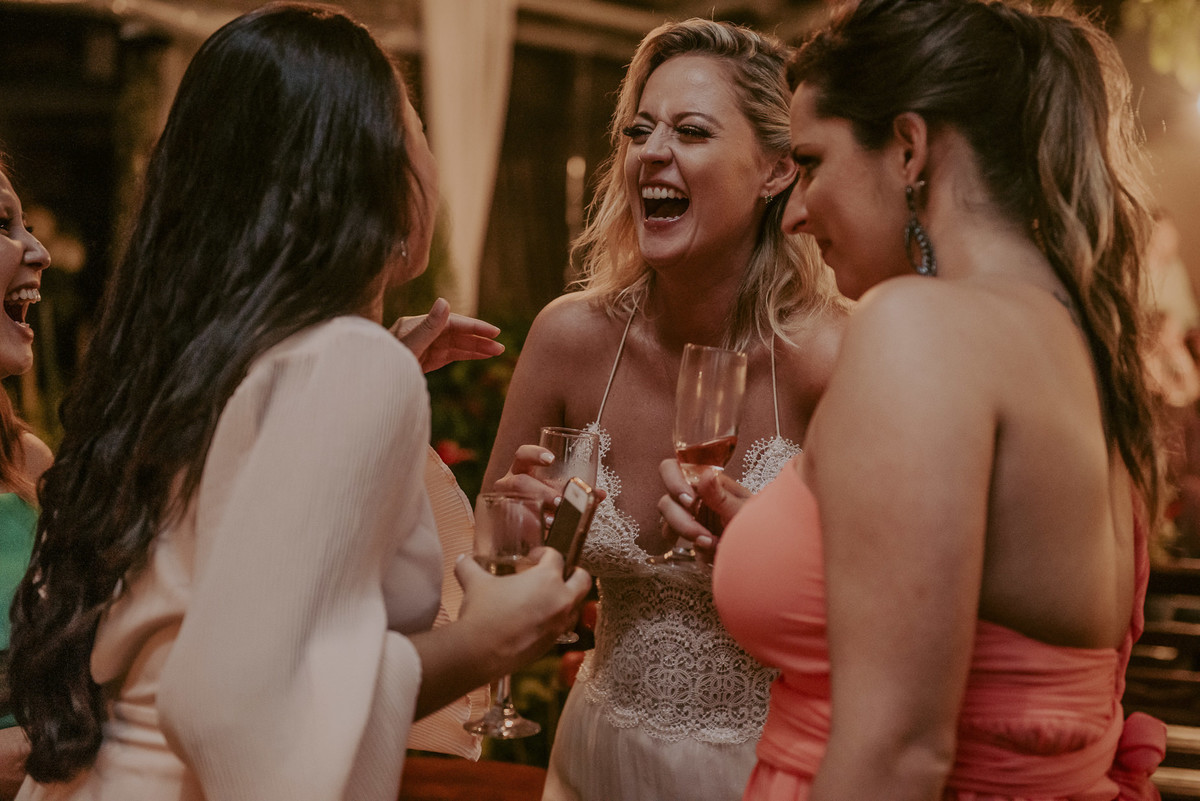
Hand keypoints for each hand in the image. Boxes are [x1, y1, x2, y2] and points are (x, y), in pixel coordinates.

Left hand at [390, 297, 503, 372]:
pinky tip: (481, 356)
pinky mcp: (425, 358)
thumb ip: (428, 326)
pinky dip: (466, 355)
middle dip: (479, 339)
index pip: (452, 323)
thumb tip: (444, 301)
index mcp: (415, 325)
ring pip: (455, 345)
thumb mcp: (408, 346)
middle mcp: (421, 332)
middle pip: (456, 334)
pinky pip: (449, 355)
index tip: (494, 332)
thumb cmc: (383, 363)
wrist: (367, 381)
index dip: (474, 327)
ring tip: (498, 352)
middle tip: (501, 347)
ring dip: (476, 348)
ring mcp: (424, 345)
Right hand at [454, 549, 591, 675]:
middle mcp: (560, 600)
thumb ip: (469, 567)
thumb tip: (462, 560)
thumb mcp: (475, 583)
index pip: (557, 557)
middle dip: (574, 573)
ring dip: (567, 599)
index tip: (533, 558)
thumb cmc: (483, 613)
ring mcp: (559, 624)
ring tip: (547, 598)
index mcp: (547, 578)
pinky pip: (563, 627)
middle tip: (558, 573)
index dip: (544, 553)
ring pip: (577, 606)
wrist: (480, 652)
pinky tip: (537, 620)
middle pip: (583, 580)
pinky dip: (556, 620)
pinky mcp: (553, 643)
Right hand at [491, 444, 606, 526]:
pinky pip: (510, 526)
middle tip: (559, 503)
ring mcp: (502, 504)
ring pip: (512, 505)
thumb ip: (578, 494)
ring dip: (534, 512)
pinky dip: (527, 530)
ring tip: (551, 522)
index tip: (551, 459)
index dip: (534, 453)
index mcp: (522, 470)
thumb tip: (600, 494)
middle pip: (520, 482)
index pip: (522, 454)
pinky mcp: (501, 524)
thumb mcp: (561, 496)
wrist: (528, 532)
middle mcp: (508, 483)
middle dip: (541, 492)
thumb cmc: (546, 506)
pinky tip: (540, 536)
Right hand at [657, 457, 749, 563]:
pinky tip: (709, 552)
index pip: (673, 469)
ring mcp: (689, 515)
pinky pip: (674, 539)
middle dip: (682, 521)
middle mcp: (693, 495)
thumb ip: (720, 495)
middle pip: (666, 501)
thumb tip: (706, 473)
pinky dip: (688, 547)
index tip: (689, 502)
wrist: (762, 550)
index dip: (673, 483)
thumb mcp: (742, 511)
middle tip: (703, 535)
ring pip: (667, 521)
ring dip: (686, 535)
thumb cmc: (759, 524)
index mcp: (706, 481)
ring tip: (712, 544)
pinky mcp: (689, 534)